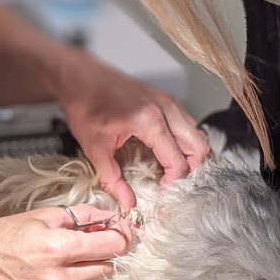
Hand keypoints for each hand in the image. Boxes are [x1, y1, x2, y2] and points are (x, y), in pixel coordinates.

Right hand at [0, 205, 130, 279]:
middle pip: (108, 267)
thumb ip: (83, 216)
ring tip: (64, 263)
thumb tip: (112, 219)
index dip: (121, 236)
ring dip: (88, 272)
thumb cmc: (7, 235)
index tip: (119, 231)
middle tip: (86, 244)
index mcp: (60, 248)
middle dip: (103, 253)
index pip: (112, 246)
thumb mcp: (45, 215)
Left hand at [55, 52, 209, 210]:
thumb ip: (112, 178)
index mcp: (150, 121)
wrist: (80, 77)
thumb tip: (126, 202)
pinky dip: (184, 139)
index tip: (161, 189)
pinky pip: (186, 122)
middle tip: (172, 180)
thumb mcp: (95, 147)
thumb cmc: (86, 105)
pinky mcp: (164, 97)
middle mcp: (165, 108)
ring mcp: (167, 100)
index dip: (173, 181)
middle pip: (199, 146)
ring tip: (169, 167)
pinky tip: (164, 149)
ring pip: (196, 132)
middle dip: (191, 168)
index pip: (178, 160)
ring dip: (189, 153)